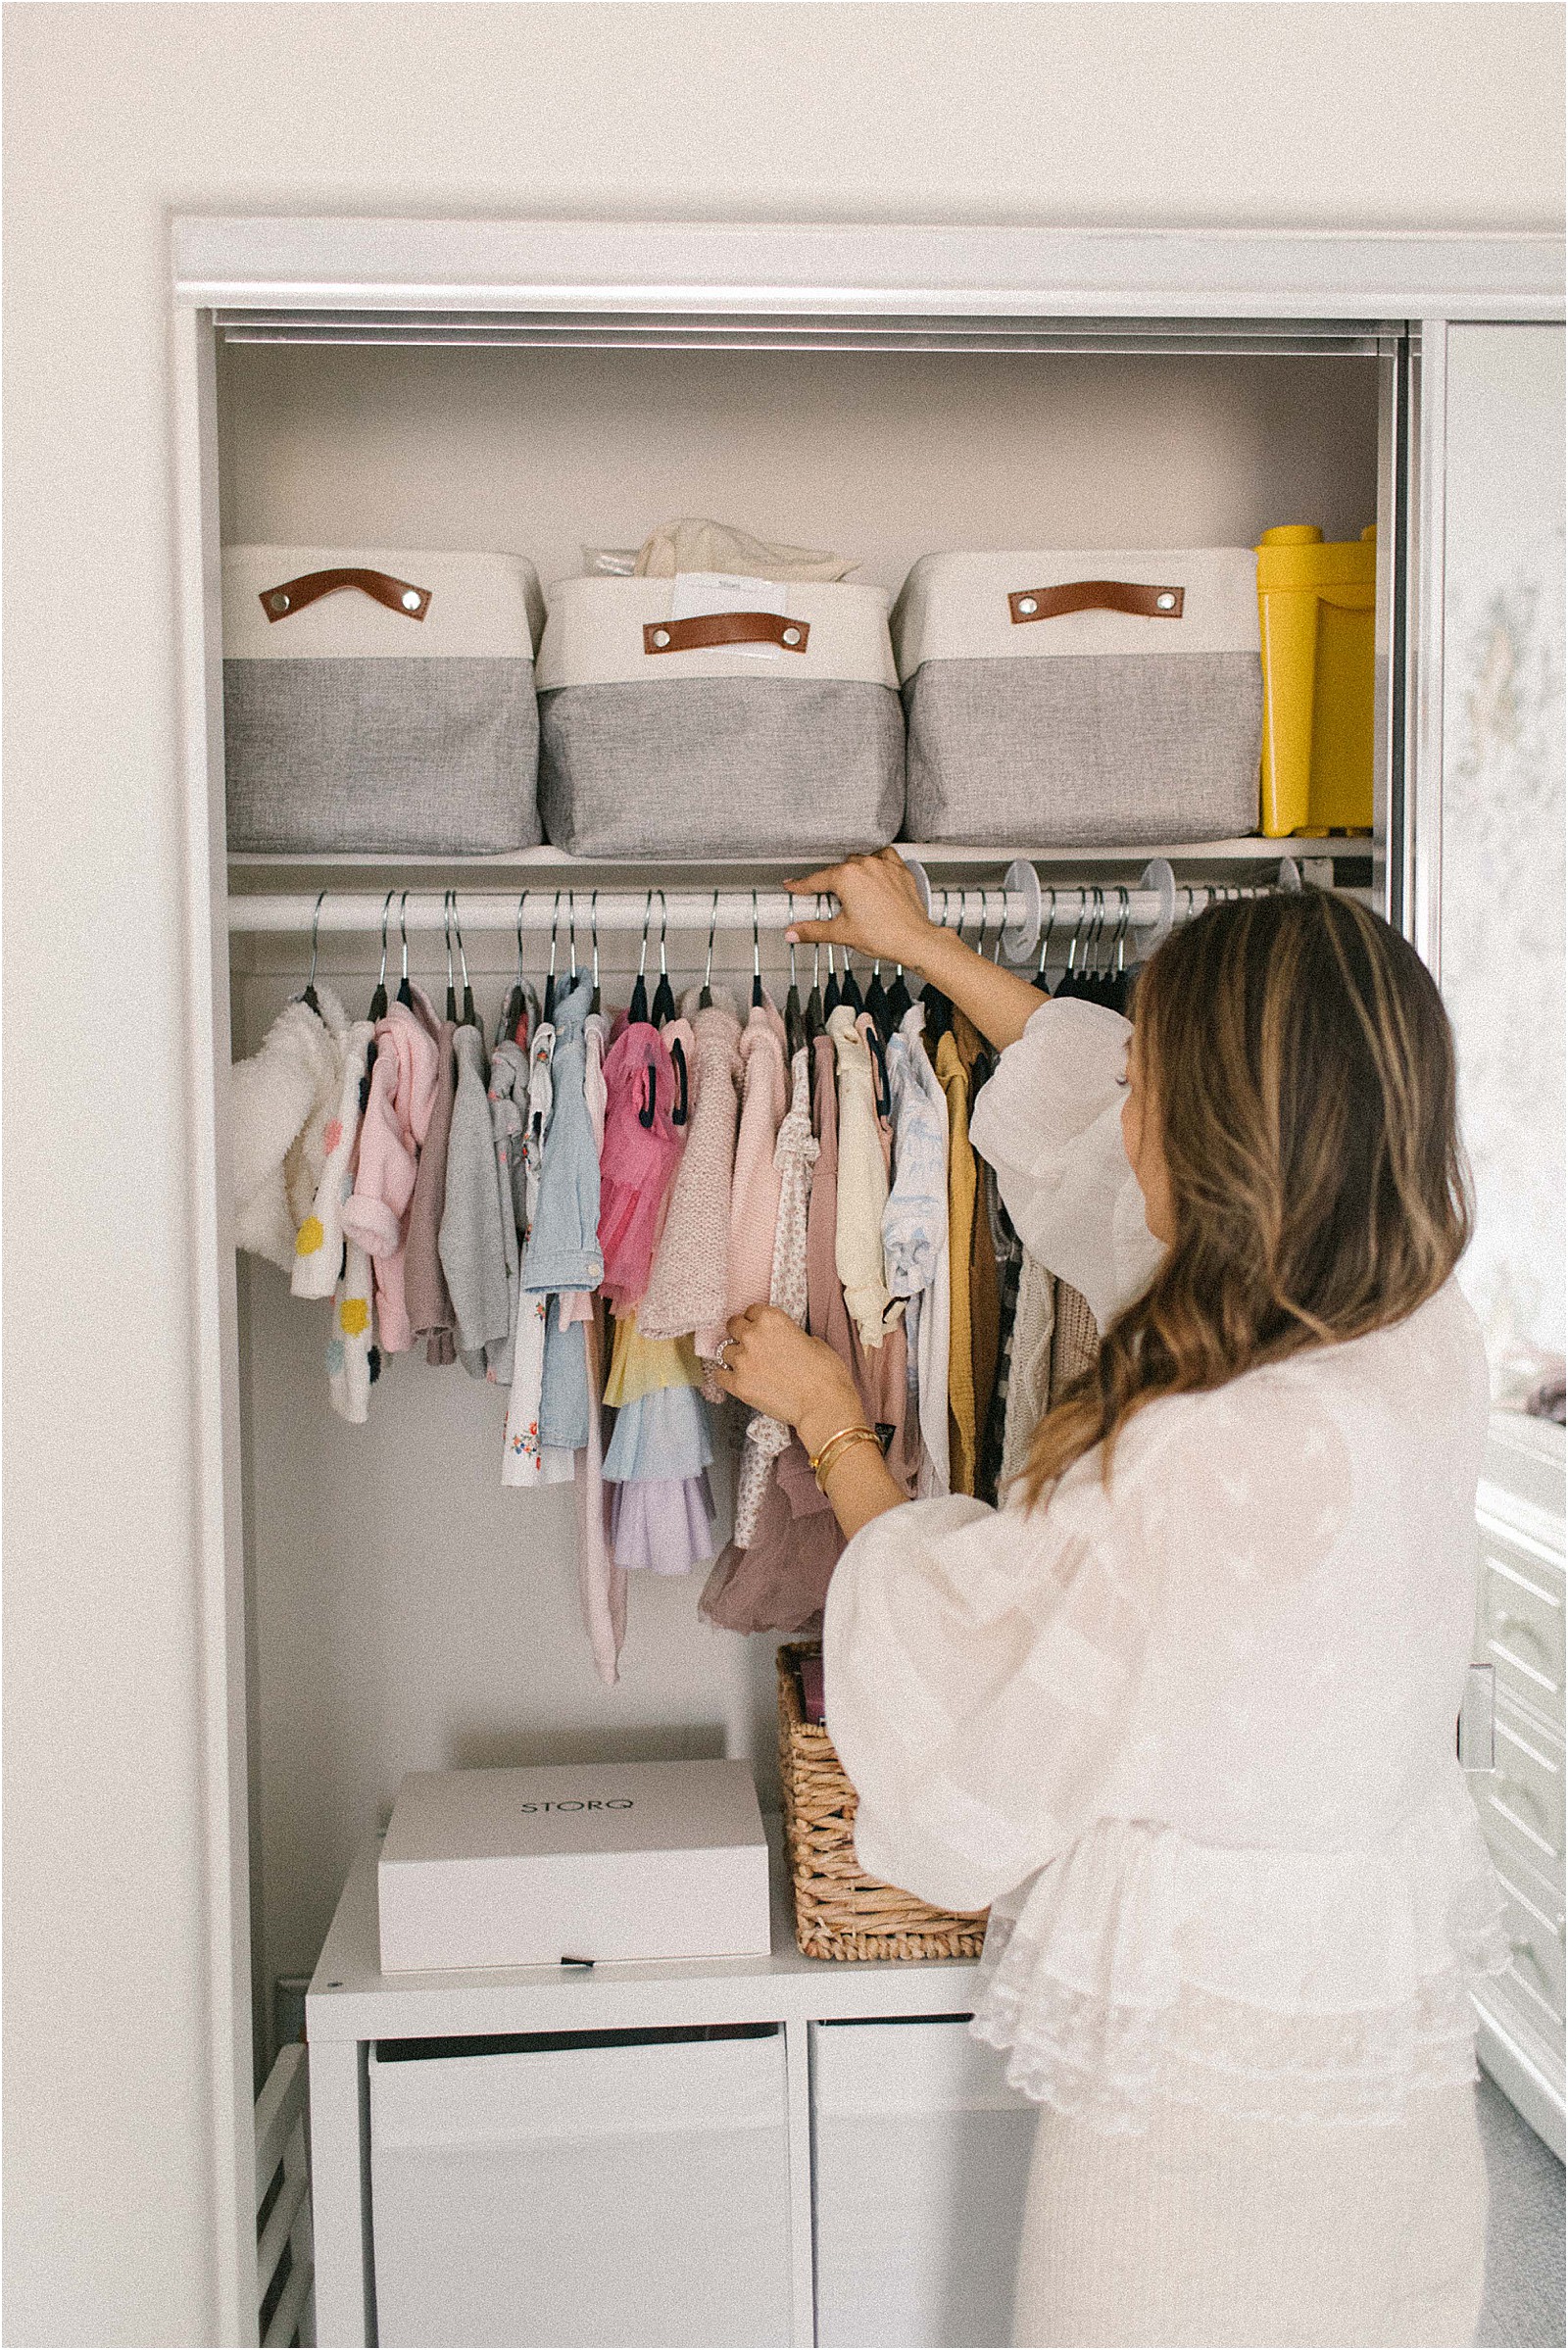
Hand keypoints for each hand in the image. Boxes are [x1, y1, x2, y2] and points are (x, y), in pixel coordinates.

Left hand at [708, 1305, 864, 1453]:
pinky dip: (726, 1377)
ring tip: (749, 1368)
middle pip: (733, 1325)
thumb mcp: (814, 1341)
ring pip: (725, 1351)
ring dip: (735, 1357)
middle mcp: (752, 1335)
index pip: (751, 1310)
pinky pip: (719, 1375)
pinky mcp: (738, 1384)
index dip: (756, 1320)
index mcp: (772, 1319)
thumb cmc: (826, 1374)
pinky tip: (737, 1380)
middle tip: (751, 1346)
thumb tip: (785, 1341)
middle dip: (740, 1334)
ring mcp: (742, 1360)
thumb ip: (791, 1335)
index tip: (759, 1328)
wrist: (823, 1405)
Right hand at [784, 848, 940, 974]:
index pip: (816, 880)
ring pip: (861, 860)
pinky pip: (885, 857)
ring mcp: (885, 866)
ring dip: (853, 871)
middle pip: (838, 869)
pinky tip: (874, 873)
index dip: (801, 885)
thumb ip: (813, 930)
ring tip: (851, 890)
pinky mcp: (900, 870)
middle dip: (831, 882)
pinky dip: (877, 862)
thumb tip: (793, 933)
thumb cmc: (885, 935)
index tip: (793, 886)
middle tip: (827, 899)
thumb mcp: (841, 933)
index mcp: (847, 877)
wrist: (915, 940)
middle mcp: (866, 865)